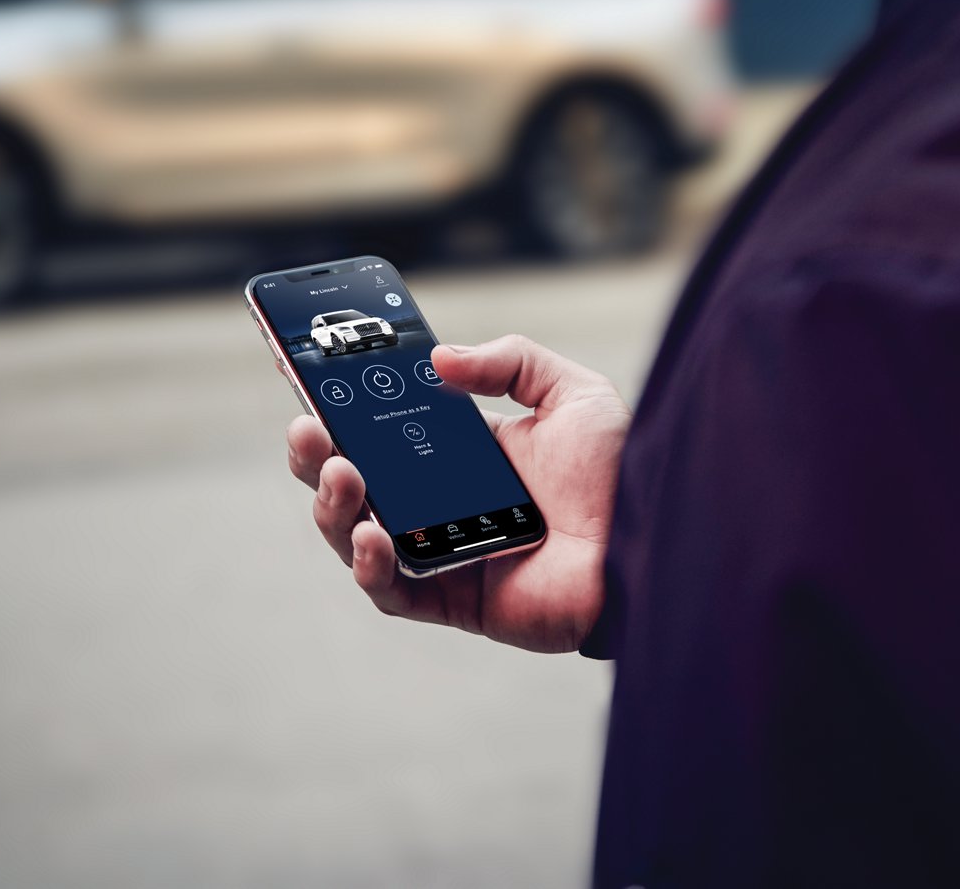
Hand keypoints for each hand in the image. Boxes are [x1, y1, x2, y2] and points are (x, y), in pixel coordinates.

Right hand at [285, 335, 629, 653]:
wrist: (654, 540)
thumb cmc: (620, 473)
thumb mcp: (570, 393)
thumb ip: (509, 361)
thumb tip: (441, 359)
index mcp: (463, 454)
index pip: (384, 428)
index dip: (341, 408)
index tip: (306, 377)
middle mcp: (443, 504)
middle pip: (356, 481)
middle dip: (319, 455)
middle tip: (307, 428)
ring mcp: (443, 554)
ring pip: (357, 535)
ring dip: (333, 505)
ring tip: (339, 473)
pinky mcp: (454, 601)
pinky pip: (392, 592)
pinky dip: (370, 565)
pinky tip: (370, 534)